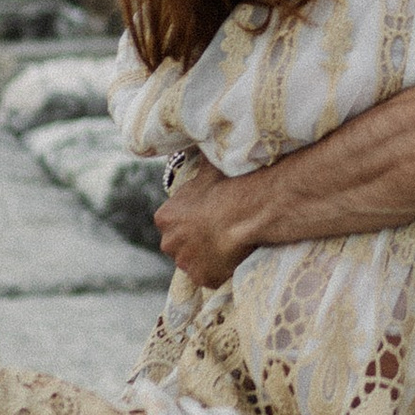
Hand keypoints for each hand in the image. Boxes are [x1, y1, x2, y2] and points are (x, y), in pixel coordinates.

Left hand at [154, 154, 260, 286]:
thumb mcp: (208, 166)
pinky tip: (234, 257)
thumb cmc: (228, 186)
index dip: (190, 220)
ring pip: (195, 262)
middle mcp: (169, 243)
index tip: (207, 215)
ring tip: (229, 243)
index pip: (172, 222)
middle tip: (218, 230)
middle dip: (194, 240)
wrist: (249, 211)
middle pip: (180, 244)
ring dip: (207, 256)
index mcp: (165, 218)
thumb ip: (198, 160)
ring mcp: (186, 264)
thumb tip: (195, 136)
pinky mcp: (204, 279)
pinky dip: (221, 270)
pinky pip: (211, 276)